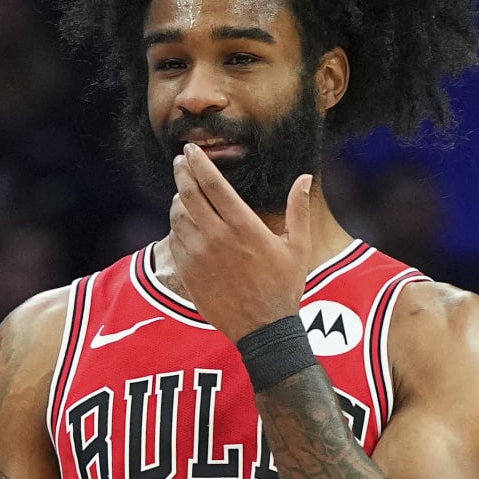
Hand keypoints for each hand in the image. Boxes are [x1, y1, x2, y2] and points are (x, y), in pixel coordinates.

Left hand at [168, 144, 313, 342]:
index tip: (191, 150)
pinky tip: (184, 223)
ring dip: (178, 200)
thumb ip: (298, 209)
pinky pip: (174, 240)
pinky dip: (176, 226)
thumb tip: (304, 178)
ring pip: (177, 216)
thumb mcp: (297, 247)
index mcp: (244, 226)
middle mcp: (217, 237)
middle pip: (189, 194)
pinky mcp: (187, 272)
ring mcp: (198, 255)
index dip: (199, 163)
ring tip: (184, 193)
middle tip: (180, 162)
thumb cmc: (284, 287)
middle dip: (182, 173)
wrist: (263, 329)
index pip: (213, 184)